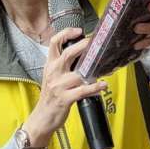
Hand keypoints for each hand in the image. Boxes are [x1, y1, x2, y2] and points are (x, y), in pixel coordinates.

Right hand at [23, 28, 107, 146]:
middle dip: (85, 46)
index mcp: (50, 65)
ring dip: (95, 69)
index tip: (79, 31)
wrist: (42, 117)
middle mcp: (54, 72)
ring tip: (108, 67)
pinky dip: (96, 87)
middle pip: (69, 53)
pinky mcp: (65, 98)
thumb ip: (64, 64)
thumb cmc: (51, 96)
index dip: (66, 33)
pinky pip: (83, 90)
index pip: (54, 43)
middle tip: (97, 43)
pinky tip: (103, 85)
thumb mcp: (53, 76)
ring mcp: (59, 86)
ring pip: (79, 73)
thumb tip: (84, 53)